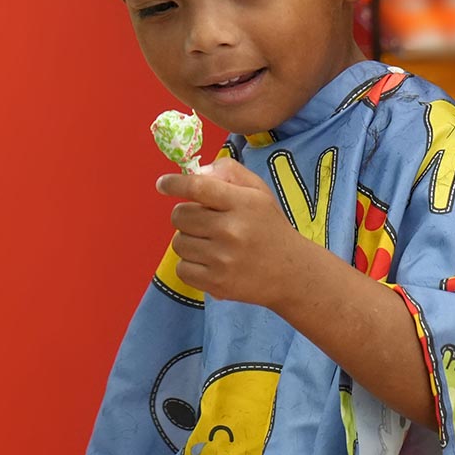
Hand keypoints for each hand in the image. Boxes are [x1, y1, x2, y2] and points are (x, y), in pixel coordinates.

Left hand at [156, 158, 304, 307]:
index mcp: (243, 203)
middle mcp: (232, 230)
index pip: (198, 187)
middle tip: (202, 220)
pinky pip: (181, 268)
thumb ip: (230, 173)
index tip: (163, 184)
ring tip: (210, 243)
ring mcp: (223, 259)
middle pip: (180, 215)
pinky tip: (209, 262)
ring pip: (178, 242)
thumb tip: (197, 171)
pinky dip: (190, 265)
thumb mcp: (259, 192)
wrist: (291, 273)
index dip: (175, 183)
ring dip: (188, 240)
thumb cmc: (270, 227)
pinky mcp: (217, 283)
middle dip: (185, 214)